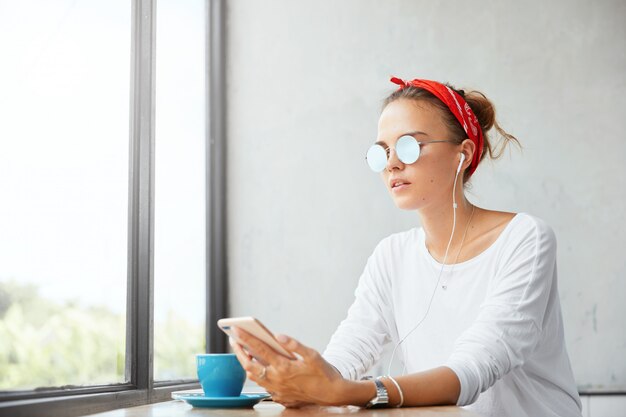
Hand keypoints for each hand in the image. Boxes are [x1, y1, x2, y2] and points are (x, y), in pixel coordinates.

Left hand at [230, 327, 344, 406]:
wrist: (332, 395)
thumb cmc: (323, 373)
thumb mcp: (312, 354)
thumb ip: (294, 344)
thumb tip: (278, 335)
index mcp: (284, 367)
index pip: (259, 349)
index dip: (246, 338)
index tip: (236, 329)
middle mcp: (277, 380)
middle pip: (249, 365)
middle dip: (239, 351)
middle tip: (234, 340)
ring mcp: (277, 390)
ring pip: (254, 377)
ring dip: (247, 363)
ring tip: (244, 351)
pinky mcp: (280, 396)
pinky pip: (263, 384)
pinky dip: (258, 374)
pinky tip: (260, 366)